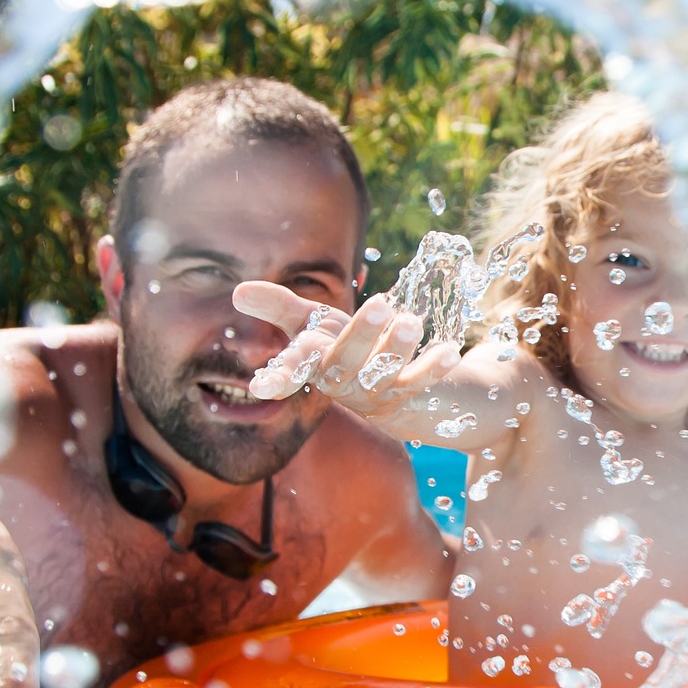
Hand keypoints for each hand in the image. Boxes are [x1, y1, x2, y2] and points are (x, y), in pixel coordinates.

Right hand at [234, 283, 459, 415]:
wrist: (400, 392)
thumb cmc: (348, 348)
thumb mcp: (314, 324)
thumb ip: (280, 308)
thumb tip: (238, 291)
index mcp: (316, 365)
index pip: (293, 371)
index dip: (279, 376)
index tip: (261, 386)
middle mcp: (343, 383)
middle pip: (346, 363)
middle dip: (360, 336)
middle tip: (378, 305)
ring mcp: (376, 393)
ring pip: (384, 374)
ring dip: (398, 348)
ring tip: (413, 320)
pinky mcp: (410, 396)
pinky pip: (421, 384)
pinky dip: (434, 368)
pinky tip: (450, 351)